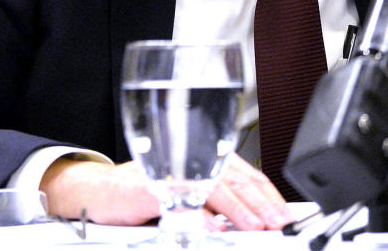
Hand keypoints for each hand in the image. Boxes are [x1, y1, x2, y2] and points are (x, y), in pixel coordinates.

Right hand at [40, 153, 292, 229]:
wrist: (101, 191)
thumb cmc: (149, 192)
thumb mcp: (191, 197)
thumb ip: (219, 204)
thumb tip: (254, 219)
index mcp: (210, 159)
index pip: (249, 176)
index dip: (269, 195)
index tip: (286, 213)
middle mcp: (196, 162)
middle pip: (237, 182)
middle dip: (262, 204)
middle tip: (279, 221)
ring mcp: (175, 173)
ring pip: (214, 189)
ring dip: (238, 210)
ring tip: (256, 225)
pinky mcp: (152, 188)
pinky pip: (179, 202)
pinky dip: (197, 216)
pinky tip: (212, 228)